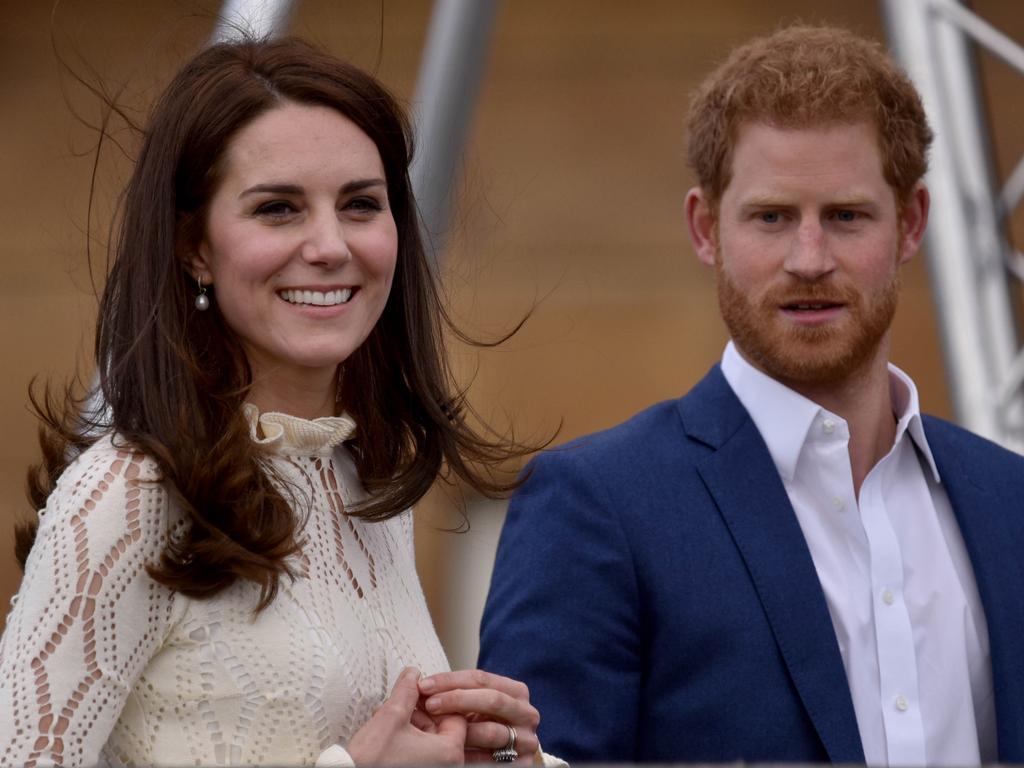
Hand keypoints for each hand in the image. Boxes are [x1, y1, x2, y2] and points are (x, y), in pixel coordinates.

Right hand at [347, 667, 466, 764]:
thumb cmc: (373, 761)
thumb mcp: (392, 716)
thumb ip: (406, 691)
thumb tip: (412, 675)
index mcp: (449, 753)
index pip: (456, 714)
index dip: (435, 699)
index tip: (418, 693)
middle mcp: (447, 765)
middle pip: (442, 725)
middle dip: (419, 711)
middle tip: (401, 703)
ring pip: (429, 737)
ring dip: (410, 722)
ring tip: (388, 717)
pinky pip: (422, 750)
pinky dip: (408, 737)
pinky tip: (388, 731)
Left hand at [418, 669, 540, 763]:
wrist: (506, 758)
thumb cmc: (486, 727)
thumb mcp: (476, 706)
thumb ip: (459, 694)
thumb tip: (421, 686)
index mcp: (515, 691)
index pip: (481, 678)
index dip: (450, 680)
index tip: (425, 685)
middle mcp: (526, 712)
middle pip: (491, 700)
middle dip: (457, 700)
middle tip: (430, 704)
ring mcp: (527, 738)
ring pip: (492, 731)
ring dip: (462, 731)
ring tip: (437, 731)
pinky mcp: (522, 762)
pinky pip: (493, 758)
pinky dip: (471, 755)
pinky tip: (451, 751)